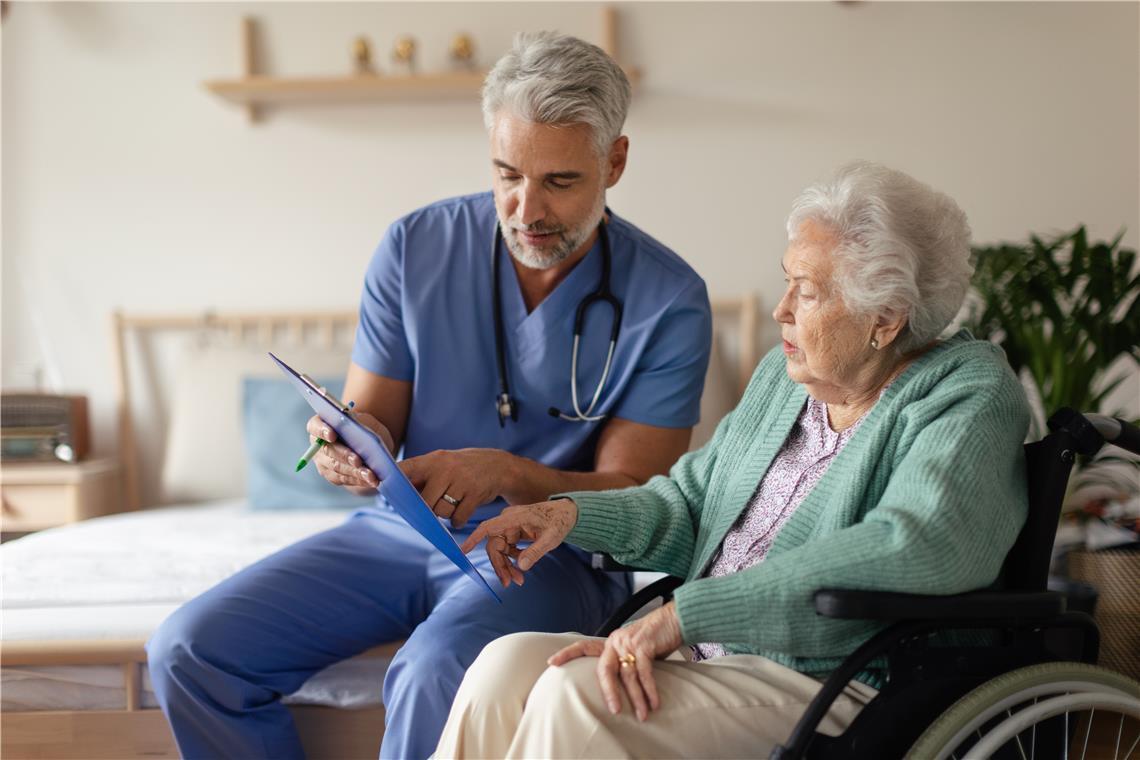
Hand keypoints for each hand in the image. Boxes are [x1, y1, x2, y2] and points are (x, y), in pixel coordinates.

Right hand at [306, 413, 393, 493]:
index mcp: (320, 424)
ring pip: (337, 468)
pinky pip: (344, 479)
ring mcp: (323, 462)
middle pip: (328, 451)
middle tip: (358, 461)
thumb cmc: (362, 427)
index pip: (315, 426)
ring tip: (370, 475)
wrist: (365, 441)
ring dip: (355, 472)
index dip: (322, 431)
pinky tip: (370, 480)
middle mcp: (318, 445)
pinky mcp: (332, 475)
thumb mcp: (362, 420)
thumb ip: (358, 424)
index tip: (332, 435)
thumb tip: (362, 435)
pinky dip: (359, 480)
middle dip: (345, 456)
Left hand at [399, 448, 509, 529]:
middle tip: (435, 504)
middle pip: (423, 501)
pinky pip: (457, 518)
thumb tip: (397, 497)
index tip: (379, 485)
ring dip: (445, 513)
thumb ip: (422, 476)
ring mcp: (461, 481)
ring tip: (453, 503)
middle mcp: (445, 468)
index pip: (405, 469)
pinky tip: (462, 510)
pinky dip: (458, 520)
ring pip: (441, 511)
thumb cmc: (462, 468)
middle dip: (427, 509)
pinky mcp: (475, 495)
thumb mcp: (443, 463)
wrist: (498, 466)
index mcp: (433, 460)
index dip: (391, 479)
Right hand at [460, 499, 577, 586]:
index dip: (474, 539)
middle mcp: (508, 522)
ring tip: (519, 580)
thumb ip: (536, 551)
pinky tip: (521, 570)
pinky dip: (512, 562)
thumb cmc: (560, 521)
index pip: (488, 527)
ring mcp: (510, 527)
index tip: (463, 551)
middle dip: (500, 565)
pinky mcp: (515, 533)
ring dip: (506, 567)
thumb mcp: (551, 538)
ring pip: (500, 551)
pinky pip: (507, 550)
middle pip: (494, 546)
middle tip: (509, 583)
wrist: (568, 513)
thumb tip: (521, 566)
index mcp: (514, 518)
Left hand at [547, 601, 683, 721]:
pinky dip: (650, 690)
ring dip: (638, 698)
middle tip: (615, 710)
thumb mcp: (635, 648)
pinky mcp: (644, 645)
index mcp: (610, 642)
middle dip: (609, 692)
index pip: (584, 646)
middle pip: (604, 669)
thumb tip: (624, 686)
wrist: (674, 619)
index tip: (552, 663)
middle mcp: (615, 641)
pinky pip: (644, 673)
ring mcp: (629, 642)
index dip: (567, 654)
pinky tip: (654, 703)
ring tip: (643, 715)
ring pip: (628, 676)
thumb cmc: (655, 637)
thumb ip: (626, 662)